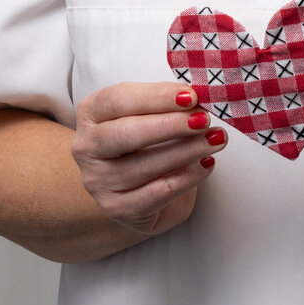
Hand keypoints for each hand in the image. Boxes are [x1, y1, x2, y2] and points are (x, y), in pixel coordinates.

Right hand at [69, 83, 222, 237]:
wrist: (130, 190)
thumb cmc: (141, 143)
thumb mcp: (145, 116)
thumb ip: (163, 104)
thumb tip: (197, 98)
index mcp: (90, 113)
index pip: (117, 100)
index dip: (155, 97)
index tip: (190, 96)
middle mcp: (87, 147)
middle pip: (126, 133)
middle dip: (170, 125)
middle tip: (204, 119)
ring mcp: (99, 181)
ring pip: (145, 165)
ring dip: (186, 151)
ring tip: (216, 139)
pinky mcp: (117, 208)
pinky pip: (157, 193)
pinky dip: (186, 178)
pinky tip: (206, 164)